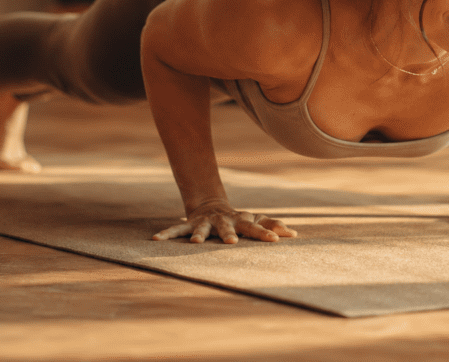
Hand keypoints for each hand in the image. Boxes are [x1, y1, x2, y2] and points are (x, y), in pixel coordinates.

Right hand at [152, 200, 297, 243]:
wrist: (211, 206)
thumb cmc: (238, 219)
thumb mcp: (255, 220)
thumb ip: (273, 225)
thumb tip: (294, 234)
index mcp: (240, 222)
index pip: (256, 228)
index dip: (265, 233)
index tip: (277, 240)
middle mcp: (223, 222)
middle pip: (228, 228)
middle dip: (229, 235)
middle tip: (231, 243)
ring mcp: (205, 223)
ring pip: (201, 229)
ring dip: (197, 235)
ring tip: (194, 242)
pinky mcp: (189, 225)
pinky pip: (176, 230)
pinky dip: (166, 234)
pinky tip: (155, 239)